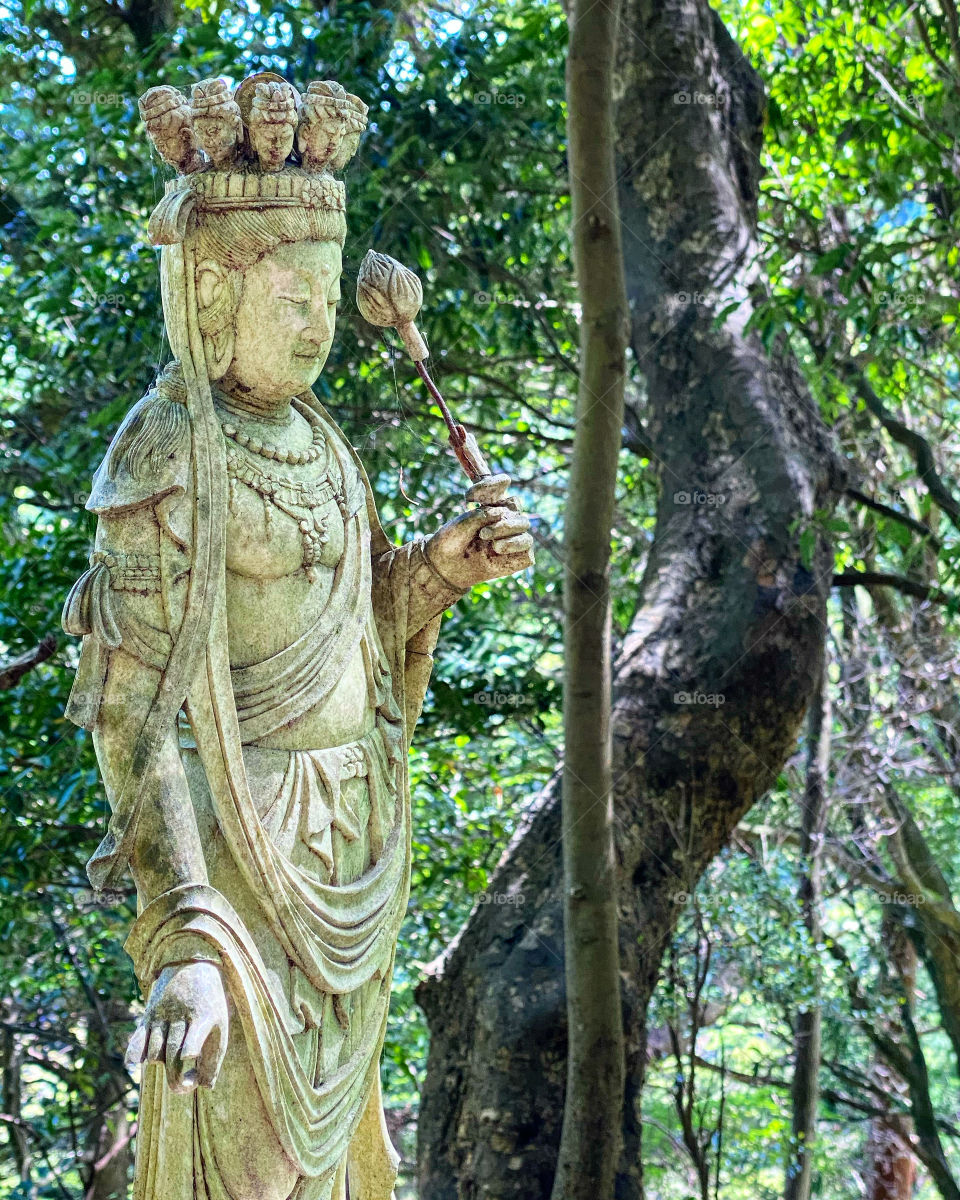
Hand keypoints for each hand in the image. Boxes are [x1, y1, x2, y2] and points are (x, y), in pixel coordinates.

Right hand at [127, 961, 228, 1092]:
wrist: (192, 964)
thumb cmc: (209, 1002)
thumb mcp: (219, 1023)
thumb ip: (214, 1055)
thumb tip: (205, 1087)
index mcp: (203, 1015)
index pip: (194, 1035)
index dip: (190, 1047)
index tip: (187, 1056)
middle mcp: (181, 1014)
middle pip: (172, 1052)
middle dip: (175, 1076)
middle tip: (180, 1087)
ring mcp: (162, 1014)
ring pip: (155, 1049)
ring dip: (160, 1064)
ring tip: (170, 1065)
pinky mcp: (149, 1015)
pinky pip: (139, 1037)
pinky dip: (135, 1051)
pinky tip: (133, 1064)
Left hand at [425, 474, 534, 590]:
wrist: (446, 567)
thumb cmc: (452, 542)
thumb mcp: (462, 524)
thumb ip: (483, 515)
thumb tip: (503, 515)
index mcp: (491, 504)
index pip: (502, 484)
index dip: (494, 483)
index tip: (469, 496)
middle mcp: (504, 518)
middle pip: (516, 505)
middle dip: (500, 517)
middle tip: (483, 532)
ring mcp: (512, 537)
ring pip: (524, 524)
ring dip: (506, 529)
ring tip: (489, 542)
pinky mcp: (518, 556)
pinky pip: (527, 545)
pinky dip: (514, 545)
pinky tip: (498, 550)